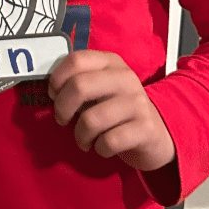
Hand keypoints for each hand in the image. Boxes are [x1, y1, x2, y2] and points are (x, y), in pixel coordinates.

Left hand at [47, 50, 175, 171]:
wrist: (157, 134)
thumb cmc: (117, 110)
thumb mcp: (100, 89)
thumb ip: (78, 82)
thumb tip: (51, 91)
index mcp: (110, 62)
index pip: (76, 60)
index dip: (57, 78)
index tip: (53, 94)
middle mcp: (125, 77)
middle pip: (79, 86)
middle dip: (62, 108)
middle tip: (62, 119)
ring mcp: (137, 102)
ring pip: (91, 119)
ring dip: (80, 135)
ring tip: (83, 139)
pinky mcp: (145, 128)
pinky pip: (109, 141)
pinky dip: (99, 148)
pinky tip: (102, 147)